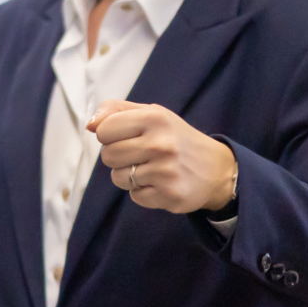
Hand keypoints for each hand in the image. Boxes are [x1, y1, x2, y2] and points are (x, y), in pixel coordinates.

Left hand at [87, 100, 237, 214]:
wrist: (217, 169)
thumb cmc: (175, 137)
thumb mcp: (151, 114)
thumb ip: (116, 111)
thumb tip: (90, 125)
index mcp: (155, 118)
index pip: (104, 130)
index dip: (109, 135)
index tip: (125, 136)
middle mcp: (161, 143)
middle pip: (108, 156)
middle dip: (117, 157)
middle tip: (139, 154)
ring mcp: (166, 171)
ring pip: (118, 178)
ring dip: (129, 176)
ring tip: (151, 169)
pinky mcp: (170, 195)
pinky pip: (134, 196)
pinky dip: (143, 192)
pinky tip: (160, 183)